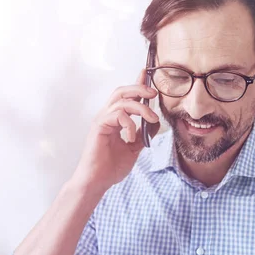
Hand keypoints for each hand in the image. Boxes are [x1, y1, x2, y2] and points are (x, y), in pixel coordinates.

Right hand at [71, 69, 159, 192]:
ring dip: (141, 107)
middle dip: (139, 88)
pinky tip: (132, 137)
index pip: (126, 97)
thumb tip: (156, 123)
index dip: (136, 84)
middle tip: (153, 93)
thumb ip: (144, 135)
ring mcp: (101, 121)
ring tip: (151, 119)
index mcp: (114, 120)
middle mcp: (106, 116)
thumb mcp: (134, 149)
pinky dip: (129, 123)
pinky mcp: (99, 127)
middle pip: (121, 91)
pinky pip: (117, 115)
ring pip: (121, 101)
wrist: (98, 181)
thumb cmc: (111, 167)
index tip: (146, 73)